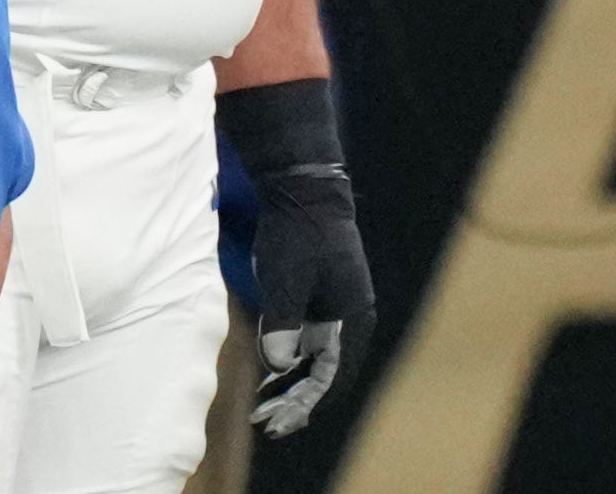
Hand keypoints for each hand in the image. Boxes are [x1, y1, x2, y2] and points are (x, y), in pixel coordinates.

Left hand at [248, 162, 373, 435]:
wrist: (302, 191)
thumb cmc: (297, 234)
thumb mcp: (287, 278)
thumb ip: (283, 321)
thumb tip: (279, 364)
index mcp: (351, 318)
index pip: (333, 375)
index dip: (307, 402)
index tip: (282, 422)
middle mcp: (348, 320)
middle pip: (325, 374)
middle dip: (298, 402)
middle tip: (267, 425)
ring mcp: (334, 312)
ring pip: (315, 361)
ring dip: (292, 386)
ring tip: (264, 410)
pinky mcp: (318, 302)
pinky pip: (306, 343)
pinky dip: (289, 362)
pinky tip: (269, 377)